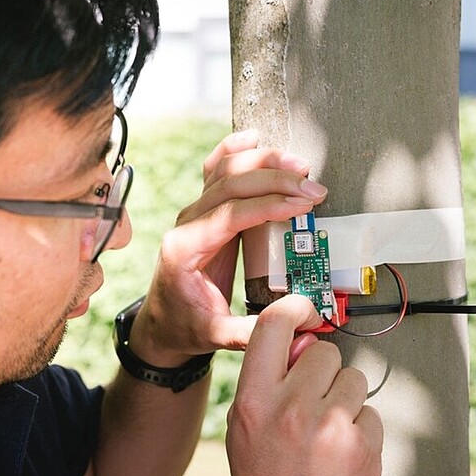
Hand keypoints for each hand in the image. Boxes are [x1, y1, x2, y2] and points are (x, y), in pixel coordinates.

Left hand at [129, 130, 326, 365]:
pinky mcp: (205, 211)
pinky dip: (235, 150)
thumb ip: (254, 331)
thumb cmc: (186, 326)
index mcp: (185, 249)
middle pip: (231, 184)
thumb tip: (299, 320)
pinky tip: (254, 138)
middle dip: (276, 179)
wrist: (162, 324)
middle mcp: (187, 223)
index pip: (231, 214)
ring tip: (300, 167)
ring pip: (226, 171)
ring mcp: (194, 213)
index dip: (269, 205)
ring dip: (264, 162)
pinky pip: (217, 170)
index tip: (303, 205)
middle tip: (313, 188)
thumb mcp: (217, 336)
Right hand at [214, 295, 383, 475]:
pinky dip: (361, 431)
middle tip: (312, 407)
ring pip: (353, 379)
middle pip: (324, 352)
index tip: (305, 310)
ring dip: (345, 401)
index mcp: (253, 401)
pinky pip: (371, 413)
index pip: (274, 325)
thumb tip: (306, 342)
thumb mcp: (244, 427)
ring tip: (326, 437)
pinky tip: (341, 458)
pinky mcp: (364, 449)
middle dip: (323, 373)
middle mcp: (291, 409)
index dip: (294, 308)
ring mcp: (331, 429)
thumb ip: (269, 382)